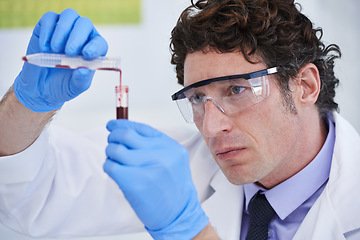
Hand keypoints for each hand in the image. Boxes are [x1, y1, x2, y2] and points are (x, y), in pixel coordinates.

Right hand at [13, 9, 107, 111]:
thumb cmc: (62, 85)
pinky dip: (47, 31)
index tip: (87, 54)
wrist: (40, 87)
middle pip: (85, 24)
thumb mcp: (74, 87)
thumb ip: (81, 80)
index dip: (95, 46)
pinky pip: (49, 18)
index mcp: (93, 50)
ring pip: (69, 15)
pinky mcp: (46, 27)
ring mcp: (64, 29)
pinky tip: (45, 47)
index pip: (99, 42)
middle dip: (78, 37)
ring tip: (56, 50)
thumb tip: (84, 71)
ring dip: (63, 31)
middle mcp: (81, 36)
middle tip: (69, 52)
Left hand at [104, 120, 208, 239]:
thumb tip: (125, 130)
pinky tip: (116, 172)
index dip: (122, 124)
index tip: (112, 125)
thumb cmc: (172, 187)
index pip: (140, 127)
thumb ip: (152, 145)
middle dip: (113, 137)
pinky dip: (109, 166)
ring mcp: (149, 169)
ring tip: (115, 160)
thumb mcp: (171, 159)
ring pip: (115, 150)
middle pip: (125, 135)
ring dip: (110, 153)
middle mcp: (161, 154)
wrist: (179, 213)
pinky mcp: (136, 184)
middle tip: (111, 143)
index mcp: (170, 146)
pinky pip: (111, 167)